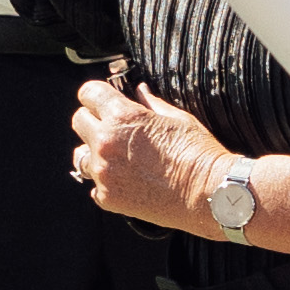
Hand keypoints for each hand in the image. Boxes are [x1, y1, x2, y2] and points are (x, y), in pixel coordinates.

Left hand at [70, 74, 234, 228]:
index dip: (98, 96)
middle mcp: (106, 142)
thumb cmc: (199, 154)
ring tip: (119, 159)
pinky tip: (129, 182)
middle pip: (78, 121)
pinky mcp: (107, 197)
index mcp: (122, 117)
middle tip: (114, 130)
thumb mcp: (177, 118)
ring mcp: (104, 172)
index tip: (104, 101)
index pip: (88, 93)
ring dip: (94, 153)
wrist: (210, 194)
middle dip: (94, 121)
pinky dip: (107, 183)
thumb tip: (139, 92)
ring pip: (80, 156)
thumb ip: (150, 103)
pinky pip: (94, 185)